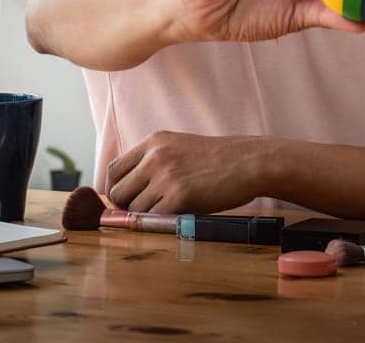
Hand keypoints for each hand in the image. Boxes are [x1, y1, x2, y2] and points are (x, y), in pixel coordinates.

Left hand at [105, 131, 274, 213]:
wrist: (250, 162)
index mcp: (154, 142)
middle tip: (145, 212)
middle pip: (118, 192)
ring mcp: (166, 175)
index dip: (116, 189)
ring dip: (148, 217)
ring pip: (135, 210)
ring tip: (169, 212)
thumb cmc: (219, 160)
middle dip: (127, 207)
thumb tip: (129, 190)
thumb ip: (154, 162)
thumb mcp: (180, 148)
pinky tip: (179, 215)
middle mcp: (155, 156)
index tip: (126, 200)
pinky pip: (155, 218)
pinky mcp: (179, 195)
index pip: (114, 170)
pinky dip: (163, 222)